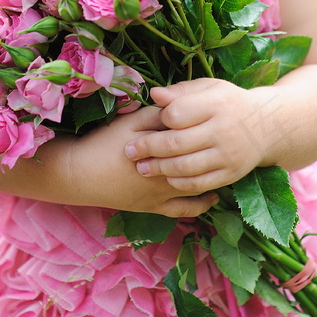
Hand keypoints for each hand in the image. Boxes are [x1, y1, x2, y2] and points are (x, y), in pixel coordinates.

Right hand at [67, 104, 219, 217]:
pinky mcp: (152, 207)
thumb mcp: (131, 122)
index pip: (193, 140)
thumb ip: (159, 115)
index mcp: (163, 149)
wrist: (80, 174)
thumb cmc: (105, 143)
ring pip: (195, 187)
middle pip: (199, 164)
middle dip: (215, 155)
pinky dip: (199, 205)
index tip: (225, 121)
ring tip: (227, 169)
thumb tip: (182, 106)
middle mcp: (167, 174)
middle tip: (235, 144)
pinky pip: (182, 209)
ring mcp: (160, 194)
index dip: (209, 130)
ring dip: (212, 178)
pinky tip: (210, 199)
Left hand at [123, 79, 276, 193]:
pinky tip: (166, 177)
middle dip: (148, 148)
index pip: (177, 114)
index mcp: (217, 104)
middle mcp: (224, 130)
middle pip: (176, 143)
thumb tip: (154, 94)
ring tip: (142, 167)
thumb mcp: (209, 88)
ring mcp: (228, 155)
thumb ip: (182, 91)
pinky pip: (199, 183)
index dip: (159, 118)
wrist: (266, 126)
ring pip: (185, 166)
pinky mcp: (231, 174)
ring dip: (158, 168)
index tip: (150, 120)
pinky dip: (179, 182)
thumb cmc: (228, 103)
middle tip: (129, 150)